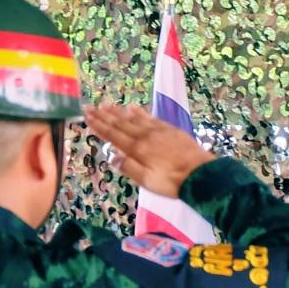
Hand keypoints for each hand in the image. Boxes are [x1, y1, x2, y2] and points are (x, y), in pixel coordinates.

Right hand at [85, 103, 213, 196]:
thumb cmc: (172, 183)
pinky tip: (133, 108)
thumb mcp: (147, 181)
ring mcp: (159, 131)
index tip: (87, 116)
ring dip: (119, 112)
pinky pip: (150, 118)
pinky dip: (139, 112)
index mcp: (138, 149)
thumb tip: (110, 156)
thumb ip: (128, 167)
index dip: (99, 126)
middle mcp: (146, 136)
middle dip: (104, 115)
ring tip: (107, 105)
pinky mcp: (170, 130)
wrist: (202, 174)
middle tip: (90, 106)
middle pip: (121, 124)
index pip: (114, 135)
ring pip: (134, 118)